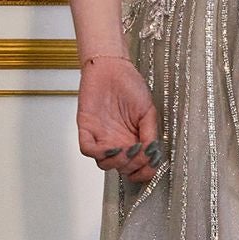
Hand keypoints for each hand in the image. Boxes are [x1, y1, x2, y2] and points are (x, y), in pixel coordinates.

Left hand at [76, 55, 163, 184]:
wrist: (112, 67)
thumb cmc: (130, 86)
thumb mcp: (149, 111)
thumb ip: (150, 134)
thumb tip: (151, 154)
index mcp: (133, 141)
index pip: (138, 168)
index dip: (144, 172)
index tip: (149, 165)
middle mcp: (117, 142)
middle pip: (122, 169)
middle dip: (132, 166)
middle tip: (139, 153)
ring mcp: (101, 137)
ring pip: (104, 164)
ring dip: (116, 162)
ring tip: (126, 150)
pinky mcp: (86, 129)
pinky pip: (88, 149)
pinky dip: (99, 153)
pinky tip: (112, 147)